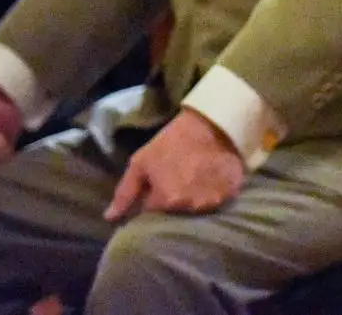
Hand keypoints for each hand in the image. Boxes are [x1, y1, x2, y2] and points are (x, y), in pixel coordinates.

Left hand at [105, 109, 244, 220]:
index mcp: (166, 201)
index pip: (152, 213)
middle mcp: (191, 206)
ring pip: (197, 208)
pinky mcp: (231, 193)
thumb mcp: (141, 162)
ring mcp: (214, 201)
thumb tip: (110, 218)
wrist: (212, 122)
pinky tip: (210, 178)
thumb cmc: (172, 141)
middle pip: (176, 213)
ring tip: (194, 179)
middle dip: (172, 201)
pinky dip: (212, 193)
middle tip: (176, 180)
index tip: (156, 185)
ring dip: (193, 199)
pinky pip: (218, 200)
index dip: (152, 199)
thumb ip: (125, 193)